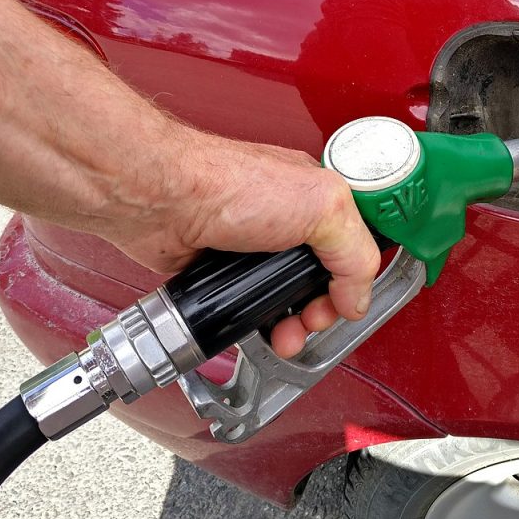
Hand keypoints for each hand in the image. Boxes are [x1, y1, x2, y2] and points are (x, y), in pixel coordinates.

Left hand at [102, 127, 380, 358]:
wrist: (159, 201)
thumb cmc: (225, 183)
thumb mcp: (322, 207)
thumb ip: (355, 253)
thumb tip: (358, 297)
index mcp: (318, 198)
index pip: (356, 246)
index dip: (358, 278)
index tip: (351, 301)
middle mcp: (289, 221)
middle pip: (324, 279)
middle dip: (323, 309)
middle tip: (314, 319)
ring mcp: (256, 247)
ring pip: (287, 297)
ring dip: (292, 323)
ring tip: (286, 335)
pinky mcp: (224, 270)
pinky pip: (250, 306)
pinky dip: (257, 323)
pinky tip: (258, 329)